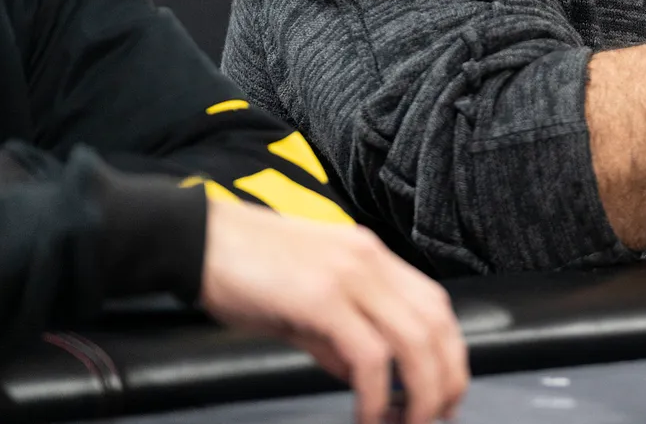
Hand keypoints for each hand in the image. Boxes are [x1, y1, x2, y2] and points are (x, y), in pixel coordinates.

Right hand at [200, 200, 468, 423]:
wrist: (195, 240)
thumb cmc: (242, 269)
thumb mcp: (304, 299)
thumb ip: (337, 335)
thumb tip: (361, 376)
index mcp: (371, 256)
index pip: (435, 303)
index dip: (449, 349)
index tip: (445, 388)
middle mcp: (370, 260)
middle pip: (436, 323)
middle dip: (447, 377)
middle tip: (438, 415)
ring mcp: (349, 275)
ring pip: (415, 339)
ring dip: (421, 390)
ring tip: (408, 423)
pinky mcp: (321, 298)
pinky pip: (370, 354)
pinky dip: (377, 392)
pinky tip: (368, 414)